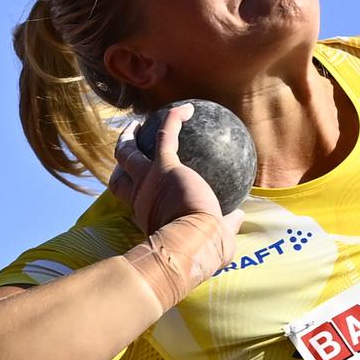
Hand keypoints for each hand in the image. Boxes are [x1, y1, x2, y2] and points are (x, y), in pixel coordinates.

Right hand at [107, 107, 234, 292]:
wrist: (192, 244)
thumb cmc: (201, 251)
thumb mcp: (215, 240)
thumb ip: (226, 226)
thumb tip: (240, 216)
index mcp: (147, 216)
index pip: (132, 199)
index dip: (131, 188)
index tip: (139, 183)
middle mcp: (141, 197)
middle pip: (120, 174)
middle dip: (121, 159)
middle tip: (128, 146)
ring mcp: (148, 180)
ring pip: (128, 152)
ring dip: (129, 136)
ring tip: (137, 123)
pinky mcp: (163, 166)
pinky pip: (164, 134)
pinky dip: (172, 119)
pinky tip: (187, 108)